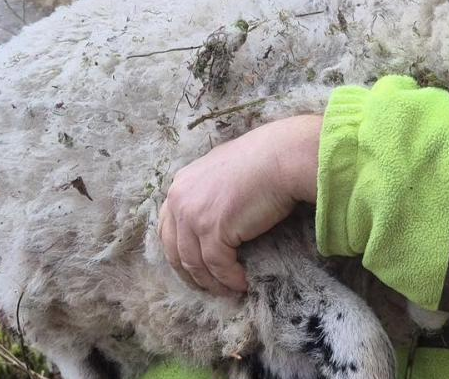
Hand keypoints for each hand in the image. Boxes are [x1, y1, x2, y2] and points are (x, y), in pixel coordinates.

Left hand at [159, 115, 320, 295]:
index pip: (168, 228)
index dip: (179, 253)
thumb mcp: (222, 170)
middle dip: (190, 274)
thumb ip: (208, 190)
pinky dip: (229, 280)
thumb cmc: (261, 159)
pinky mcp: (213, 230)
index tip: (194, 269)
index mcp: (180, 184)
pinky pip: (218, 266)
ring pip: (195, 264)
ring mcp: (193, 215)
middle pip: (175, 250)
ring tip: (228, 290)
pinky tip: (242, 283)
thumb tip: (213, 210)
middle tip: (209, 287)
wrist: (281, 157)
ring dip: (212, 282)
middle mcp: (180, 199)